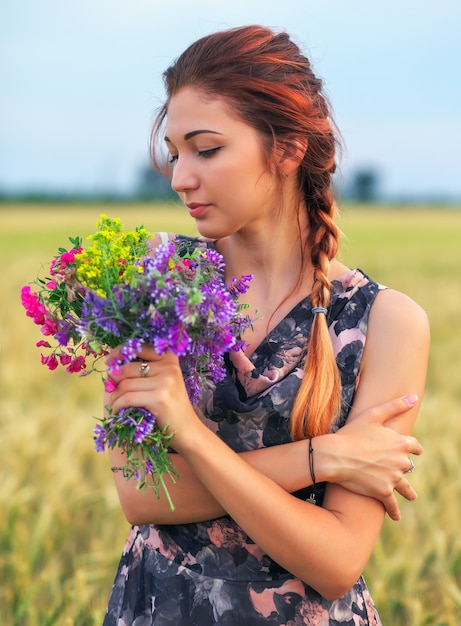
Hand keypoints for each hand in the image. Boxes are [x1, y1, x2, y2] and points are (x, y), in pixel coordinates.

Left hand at [105, 346, 198, 442]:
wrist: (187, 429)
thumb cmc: (169, 405)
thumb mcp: (161, 381)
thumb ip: (140, 370)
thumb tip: (109, 366)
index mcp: (169, 357)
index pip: (137, 347)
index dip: (118, 354)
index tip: (109, 365)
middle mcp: (169, 366)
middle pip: (127, 368)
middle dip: (113, 381)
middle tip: (109, 391)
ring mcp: (166, 381)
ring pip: (125, 385)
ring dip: (114, 396)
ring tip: (112, 405)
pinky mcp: (159, 397)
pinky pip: (127, 398)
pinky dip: (118, 406)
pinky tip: (117, 412)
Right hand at [329, 395, 422, 520]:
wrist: (335, 456)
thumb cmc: (351, 433)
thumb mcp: (373, 415)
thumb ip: (395, 406)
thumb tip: (414, 398)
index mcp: (401, 443)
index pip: (414, 447)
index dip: (413, 448)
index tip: (414, 451)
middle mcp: (401, 462)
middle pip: (408, 467)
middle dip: (404, 468)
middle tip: (399, 469)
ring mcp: (393, 478)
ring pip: (405, 488)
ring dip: (408, 492)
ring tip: (411, 496)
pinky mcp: (383, 492)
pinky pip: (392, 505)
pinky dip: (394, 511)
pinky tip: (396, 516)